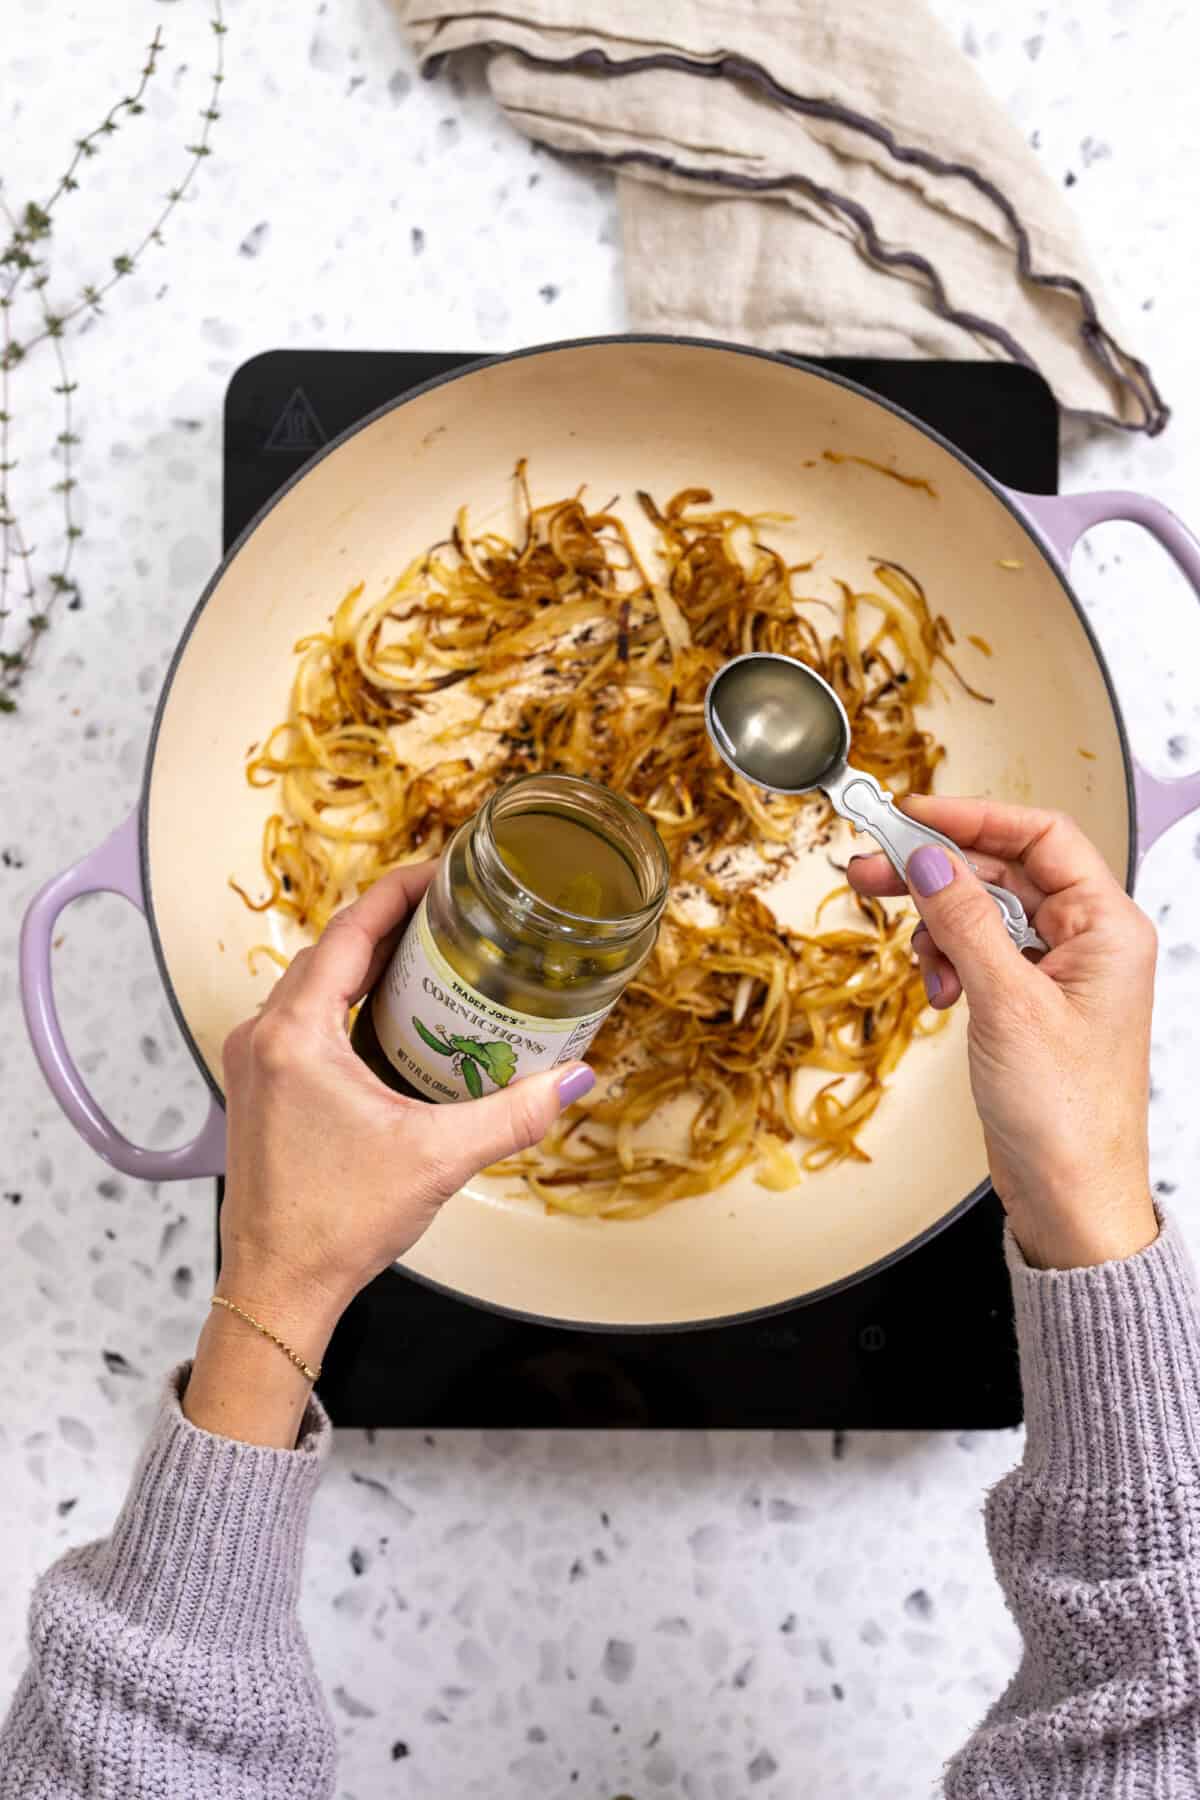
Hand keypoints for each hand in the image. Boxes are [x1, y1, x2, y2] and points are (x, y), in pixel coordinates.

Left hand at [184, 864, 591, 1446]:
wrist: (278, 1288)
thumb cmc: (337, 1224)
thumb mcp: (437, 1159)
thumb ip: (512, 1114)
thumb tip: (576, 1078)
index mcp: (295, 1035)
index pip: (349, 932)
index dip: (398, 892)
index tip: (443, 870)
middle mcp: (264, 1036)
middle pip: (331, 951)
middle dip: (389, 922)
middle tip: (451, 907)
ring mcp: (255, 1063)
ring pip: (314, 985)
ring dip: (367, 963)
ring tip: (429, 950)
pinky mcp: (260, 1089)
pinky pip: (304, 1019)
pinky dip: (347, 1002)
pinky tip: (391, 1015)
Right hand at [848, 795, 1157, 1270]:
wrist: (1071, 1196)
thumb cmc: (1068, 1115)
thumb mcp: (1009, 1004)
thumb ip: (966, 923)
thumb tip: (931, 861)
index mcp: (1108, 927)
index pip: (1040, 837)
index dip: (974, 818)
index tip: (912, 814)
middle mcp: (1088, 942)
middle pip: (1003, 872)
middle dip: (937, 872)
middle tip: (870, 869)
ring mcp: (1058, 974)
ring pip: (983, 915)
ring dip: (941, 929)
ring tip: (923, 963)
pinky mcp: (1028, 1005)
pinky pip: (978, 955)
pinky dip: (948, 964)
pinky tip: (940, 992)